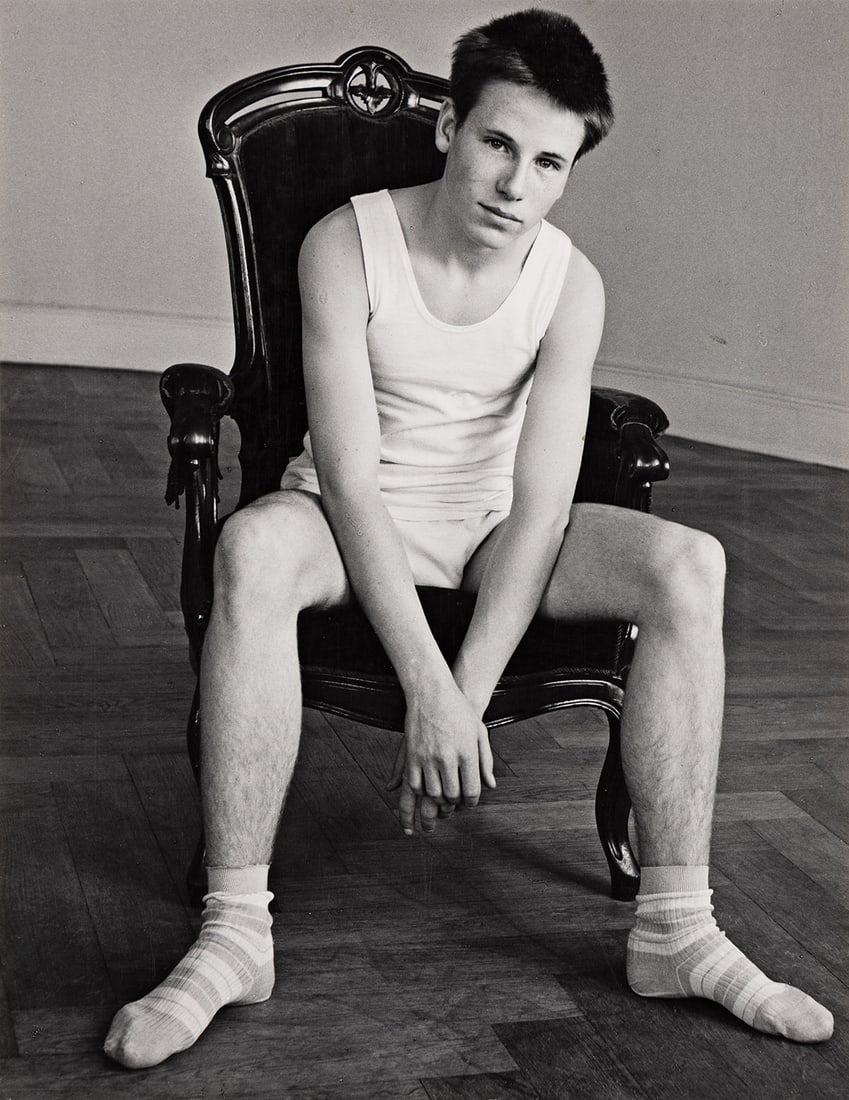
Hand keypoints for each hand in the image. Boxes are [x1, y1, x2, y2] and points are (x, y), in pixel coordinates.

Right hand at [386, 682, 495, 833]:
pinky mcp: (412, 755)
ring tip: (442, 796)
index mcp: (467, 752)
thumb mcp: (480, 732)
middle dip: (455, 803)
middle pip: (451, 795)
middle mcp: (448, 757)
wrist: (432, 691)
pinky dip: (421, 790)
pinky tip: (426, 787)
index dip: (471, 802)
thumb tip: (491, 786)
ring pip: (432, 793)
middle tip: (456, 801)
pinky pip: (414, 783)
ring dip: (437, 799)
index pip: (471, 791)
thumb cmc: (459, 710)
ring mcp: (428, 756)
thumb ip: (486, 760)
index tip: (470, 801)